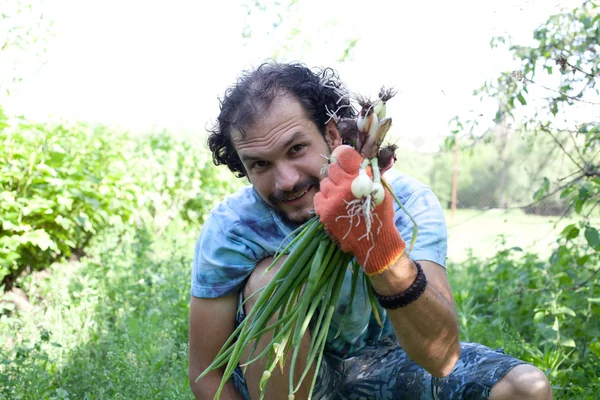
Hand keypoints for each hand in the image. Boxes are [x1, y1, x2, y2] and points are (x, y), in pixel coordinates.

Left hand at [314, 145, 405, 274]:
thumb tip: (358, 156)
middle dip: (338, 174)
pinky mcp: (324, 211)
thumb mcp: (382, 187)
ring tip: (342, 198)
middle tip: (345, 184)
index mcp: (362, 176)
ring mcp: (333, 198)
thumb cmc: (380, 212)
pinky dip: (325, 200)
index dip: (342, 154)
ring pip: (324, 182)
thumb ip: (370, 171)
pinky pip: (319, 196)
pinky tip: (336, 206)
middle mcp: (346, 185)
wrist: (374, 241)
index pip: (344, 154)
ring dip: (332, 188)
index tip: (343, 159)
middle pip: (332, 167)